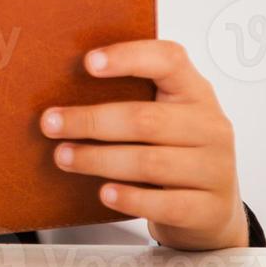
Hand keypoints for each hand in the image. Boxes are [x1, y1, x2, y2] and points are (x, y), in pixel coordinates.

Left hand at [39, 39, 247, 250]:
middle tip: (50, 123)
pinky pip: (165, 203)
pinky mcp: (210, 209)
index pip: (169, 60)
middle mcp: (210, 127)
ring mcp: (215, 169)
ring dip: (98, 159)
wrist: (211, 208)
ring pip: (149, 162)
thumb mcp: (163, 117)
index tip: (88, 62)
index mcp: (195, 91)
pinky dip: (130, 198)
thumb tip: (62, 94)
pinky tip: (104, 193)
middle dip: (91, 120)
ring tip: (63, 156)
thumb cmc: (174, 152)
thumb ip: (129, 99)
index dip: (129, 57)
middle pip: (145, 119)